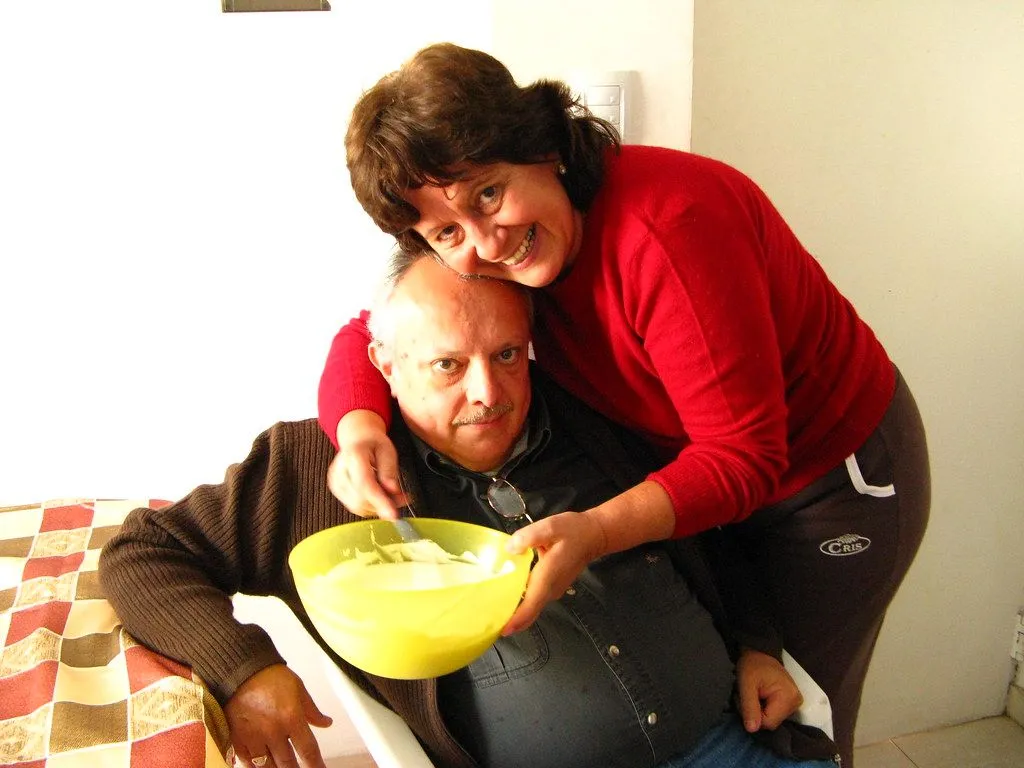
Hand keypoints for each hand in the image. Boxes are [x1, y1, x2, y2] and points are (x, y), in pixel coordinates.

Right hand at [224, 664, 332, 767]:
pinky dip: (256, 767)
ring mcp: (253, 737)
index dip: (316, 765)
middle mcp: (273, 731)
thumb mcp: (298, 688)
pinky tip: (263, 766)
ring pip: (267, 766)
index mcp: (291, 717)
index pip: (308, 750)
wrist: (240, 670)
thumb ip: (312, 710)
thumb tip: (326, 723)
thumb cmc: (270, 677)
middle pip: (287, 763)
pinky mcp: (236, 739)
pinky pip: (247, 763)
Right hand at [327, 410, 405, 519]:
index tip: (394, 514)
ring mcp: (336, 482)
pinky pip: (355, 506)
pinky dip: (371, 506)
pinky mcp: (337, 490)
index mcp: (353, 456)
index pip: (364, 484)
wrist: (357, 440)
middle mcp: (339, 470)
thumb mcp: (388, 452)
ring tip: (393, 496)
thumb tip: (392, 491)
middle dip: (383, 504)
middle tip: (403, 498)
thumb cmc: (374, 444)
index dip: (380, 501)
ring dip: (378, 507)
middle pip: (360, 499)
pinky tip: (380, 496)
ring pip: (358, 507)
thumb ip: (389, 472)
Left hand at [501, 511, 606, 634]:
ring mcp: (552, 591)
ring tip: (491, 609)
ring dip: (514, 612)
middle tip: (487, 620)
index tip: (500, 630)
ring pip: (531, 607)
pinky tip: (506, 594)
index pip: (530, 607)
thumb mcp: (549, 527)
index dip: (515, 621)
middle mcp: (550, 590)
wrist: (593, 536)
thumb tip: (510, 549)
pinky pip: (534, 599)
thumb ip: (527, 537)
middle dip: (509, 620)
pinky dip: (521, 602)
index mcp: (547, 578)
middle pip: (528, 613)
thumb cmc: (573, 531)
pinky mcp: (552, 588)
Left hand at [735, 648, 802, 731]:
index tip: (744, 701)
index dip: (753, 716)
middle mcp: (796, 703)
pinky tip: (759, 698)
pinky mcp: (790, 703)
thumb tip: (752, 730)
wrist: (760, 653)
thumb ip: (749, 706)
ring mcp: (795, 703)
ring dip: (758, 711)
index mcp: (788, 697)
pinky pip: (775, 714)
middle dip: (755, 713)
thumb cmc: (752, 665)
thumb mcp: (746, 684)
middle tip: (746, 697)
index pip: (768, 723)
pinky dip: (764, 709)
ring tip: (753, 695)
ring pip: (772, 720)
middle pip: (771, 722)